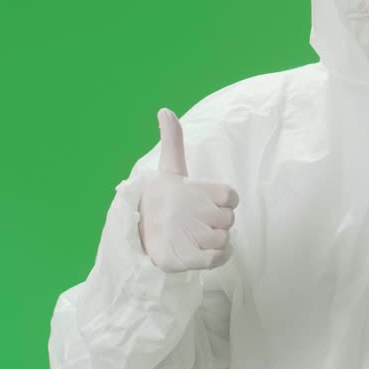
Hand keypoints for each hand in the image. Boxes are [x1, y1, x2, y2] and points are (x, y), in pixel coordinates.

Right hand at [136, 108, 239, 272]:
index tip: (205, 202)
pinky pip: (220, 258)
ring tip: (196, 236)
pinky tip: (204, 251)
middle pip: (229, 219)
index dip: (223, 201)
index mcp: (195, 189)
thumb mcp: (170, 169)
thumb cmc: (163, 198)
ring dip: (216, 240)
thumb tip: (164, 110)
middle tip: (197, 221)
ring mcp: (191, 235)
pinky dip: (219, 257)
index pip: (231, 196)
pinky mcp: (189, 258)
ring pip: (225, 238)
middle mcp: (195, 212)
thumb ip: (173, 140)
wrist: (137, 233)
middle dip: (218, 222)